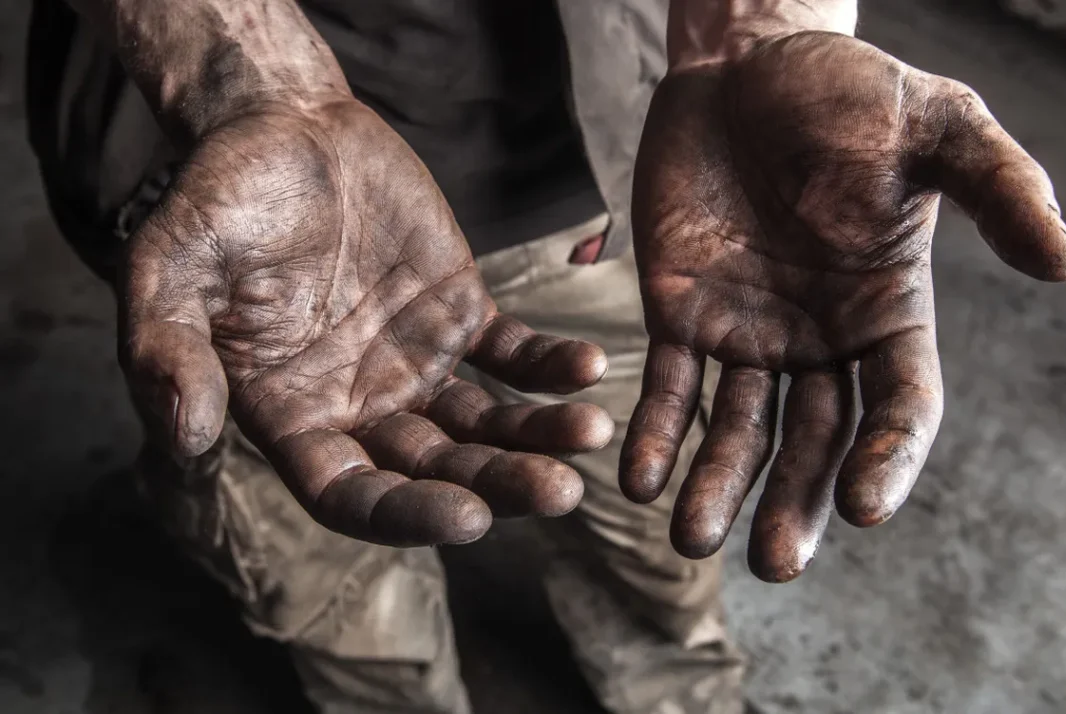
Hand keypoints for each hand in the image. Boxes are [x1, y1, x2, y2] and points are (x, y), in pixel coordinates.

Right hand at [123, 97, 613, 546]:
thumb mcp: (167, 270)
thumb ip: (166, 353)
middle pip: (436, 470)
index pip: (351, 495)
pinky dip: (550, 364)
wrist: (280, 127)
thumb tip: (187, 439)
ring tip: (593, 434)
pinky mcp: (458, 313)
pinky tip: (589, 368)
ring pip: (485, 422)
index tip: (471, 520)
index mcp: (292, 418)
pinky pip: (511, 353)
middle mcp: (360, 406)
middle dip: (498, 486)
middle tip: (561, 493)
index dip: (407, 515)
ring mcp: (415, 363)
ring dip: (537, 435)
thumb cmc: (216, 201)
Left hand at [623, 31, 1065, 580]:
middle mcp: (819, 339)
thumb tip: (1064, 264)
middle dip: (794, 502)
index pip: (899, 406)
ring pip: (736, 429)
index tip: (863, 509)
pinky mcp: (681, 313)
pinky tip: (641, 482)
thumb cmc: (848, 92)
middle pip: (814, 442)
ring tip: (692, 540)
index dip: (887, 459)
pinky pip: (669, 386)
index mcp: (887, 312)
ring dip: (716, 487)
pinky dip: (657, 435)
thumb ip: (998, 187)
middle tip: (774, 563)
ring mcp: (747, 332)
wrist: (747, 65)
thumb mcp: (937, 127)